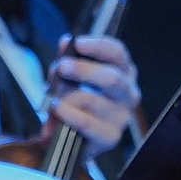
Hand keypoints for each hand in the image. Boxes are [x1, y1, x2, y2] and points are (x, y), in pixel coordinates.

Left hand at [43, 34, 139, 154]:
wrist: (69, 136)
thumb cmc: (73, 99)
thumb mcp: (68, 76)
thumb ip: (67, 59)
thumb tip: (65, 42)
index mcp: (122, 72)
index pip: (117, 54)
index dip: (98, 46)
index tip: (78, 42)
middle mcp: (127, 93)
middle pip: (111, 78)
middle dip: (83, 70)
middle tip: (61, 67)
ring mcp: (121, 117)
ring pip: (93, 100)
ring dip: (67, 97)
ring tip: (52, 98)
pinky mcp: (110, 137)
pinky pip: (86, 123)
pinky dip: (68, 114)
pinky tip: (57, 109)